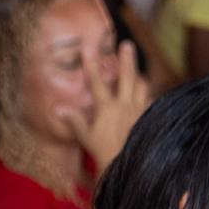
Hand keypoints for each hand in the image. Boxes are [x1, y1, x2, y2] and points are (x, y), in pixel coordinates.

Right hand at [60, 40, 148, 172]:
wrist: (127, 164)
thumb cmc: (103, 152)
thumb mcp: (85, 136)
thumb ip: (74, 120)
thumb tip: (57, 108)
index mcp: (107, 108)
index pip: (97, 82)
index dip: (91, 64)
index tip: (87, 48)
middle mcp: (125, 105)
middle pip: (127, 76)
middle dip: (126, 59)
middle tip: (127, 44)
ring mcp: (139, 111)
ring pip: (142, 86)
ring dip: (139, 77)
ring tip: (137, 71)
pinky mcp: (149, 118)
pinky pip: (151, 101)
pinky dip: (148, 96)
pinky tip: (147, 96)